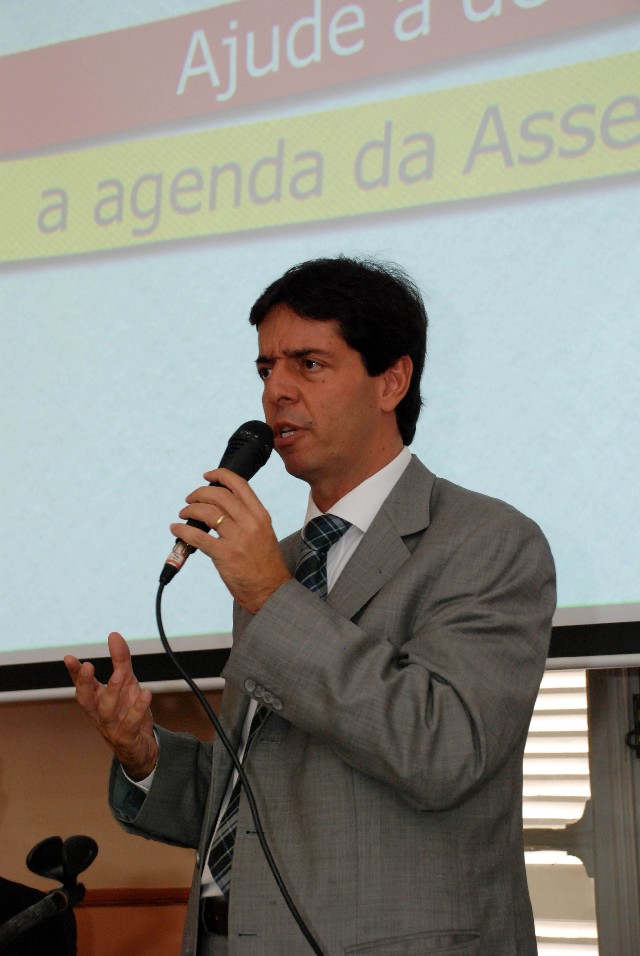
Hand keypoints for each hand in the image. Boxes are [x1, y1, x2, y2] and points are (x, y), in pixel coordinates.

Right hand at [64, 632, 157, 780]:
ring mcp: (111, 727)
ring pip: (106, 711)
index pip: (82, 685)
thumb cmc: (127, 712)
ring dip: (112, 692)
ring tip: (120, 674)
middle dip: (84, 684)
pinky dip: (138, 709)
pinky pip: (130, 723)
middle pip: (86, 700)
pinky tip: (146, 693)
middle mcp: (99, 714)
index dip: (75, 673)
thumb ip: (120, 660)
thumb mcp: (127, 683)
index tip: (68, 658)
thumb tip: (114, 634)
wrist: (140, 747)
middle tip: (87, 666)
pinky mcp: (126, 738)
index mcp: (96, 700)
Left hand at [171, 467, 291, 613]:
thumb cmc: (265, 565)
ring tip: (183, 514)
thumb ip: (246, 518)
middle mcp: (250, 523)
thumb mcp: (263, 533)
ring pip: (206, 512)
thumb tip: (221, 505)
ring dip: (189, 510)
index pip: (239, 485)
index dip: (219, 475)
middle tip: (189, 499)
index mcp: (260, 515)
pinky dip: (182, 530)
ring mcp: (237, 538)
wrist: (270, 591)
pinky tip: (176, 529)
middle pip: (218, 495)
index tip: (207, 475)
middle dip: (198, 493)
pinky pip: (197, 536)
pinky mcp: (224, 554)